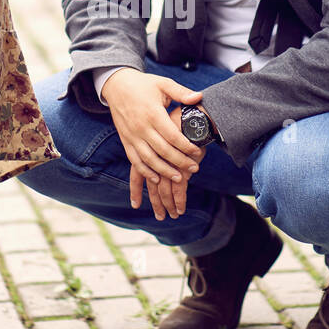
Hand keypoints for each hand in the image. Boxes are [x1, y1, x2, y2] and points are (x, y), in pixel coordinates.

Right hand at [101, 69, 205, 221]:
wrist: (116, 85)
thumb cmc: (143, 85)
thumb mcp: (163, 83)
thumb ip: (181, 92)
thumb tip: (198, 97)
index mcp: (153, 113)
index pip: (172, 136)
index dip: (186, 146)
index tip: (198, 152)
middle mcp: (141, 127)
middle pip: (163, 150)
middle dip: (180, 162)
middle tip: (194, 168)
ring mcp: (132, 136)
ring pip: (149, 159)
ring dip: (164, 171)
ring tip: (178, 178)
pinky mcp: (125, 140)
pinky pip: (135, 160)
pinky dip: (145, 171)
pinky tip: (156, 179)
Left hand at [141, 103, 209, 219]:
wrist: (193, 112)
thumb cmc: (179, 119)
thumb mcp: (165, 129)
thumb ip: (161, 147)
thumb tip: (155, 162)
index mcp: (147, 149)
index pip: (138, 172)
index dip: (136, 189)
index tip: (135, 204)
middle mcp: (155, 158)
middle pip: (152, 185)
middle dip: (157, 202)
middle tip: (161, 217)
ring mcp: (168, 163)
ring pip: (164, 189)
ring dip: (168, 203)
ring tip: (174, 215)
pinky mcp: (181, 164)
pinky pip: (179, 186)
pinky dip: (179, 198)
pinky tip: (180, 208)